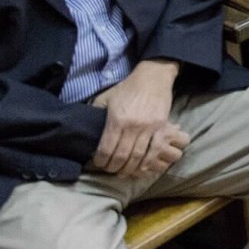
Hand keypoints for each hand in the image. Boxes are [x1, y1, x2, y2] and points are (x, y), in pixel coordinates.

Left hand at [89, 61, 184, 177]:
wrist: (153, 77)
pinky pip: (154, 150)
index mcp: (116, 120)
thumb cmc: (127, 88)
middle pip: (122, 156)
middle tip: (110, 170)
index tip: (99, 164)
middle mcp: (132, 126)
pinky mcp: (162, 127)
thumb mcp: (106, 98)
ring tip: (124, 172)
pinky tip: (142, 166)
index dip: (101, 161)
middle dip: (114, 168)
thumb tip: (86, 129)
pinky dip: (148, 162)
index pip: (106, 149)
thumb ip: (95, 113)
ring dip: (130, 168)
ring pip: (138, 156)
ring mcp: (149, 127)